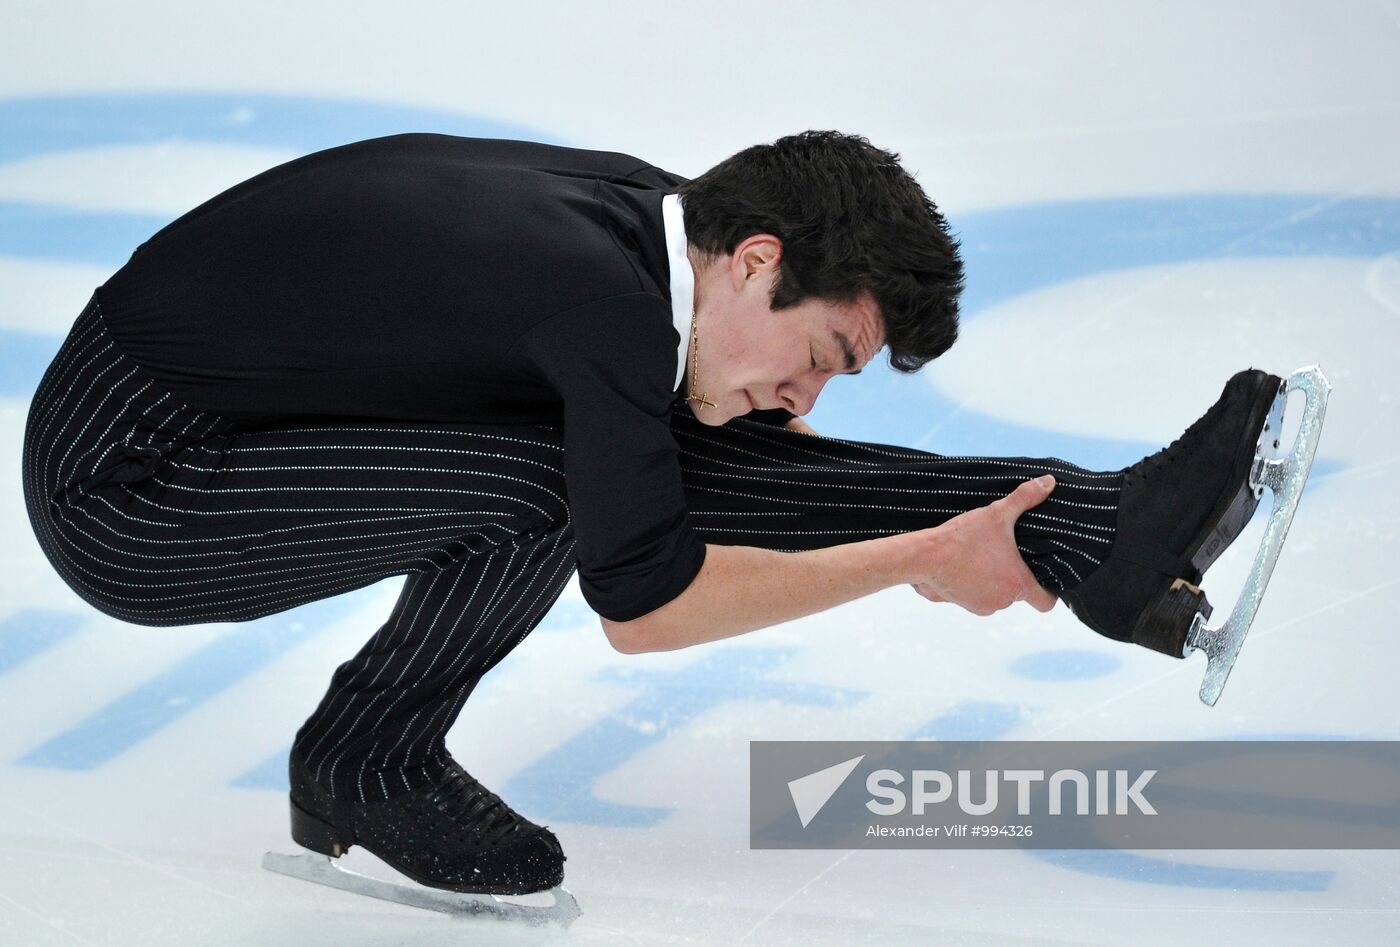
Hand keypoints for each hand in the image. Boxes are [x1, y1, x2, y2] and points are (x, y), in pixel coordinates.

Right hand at [909, 475, 1057, 616]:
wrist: (925, 556)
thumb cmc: (962, 538)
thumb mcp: (997, 513)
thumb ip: (1025, 498)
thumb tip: (1048, 481)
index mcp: (1017, 582)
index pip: (1045, 602)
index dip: (1048, 592)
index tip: (1043, 581)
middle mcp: (1003, 600)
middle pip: (1018, 593)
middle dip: (1012, 576)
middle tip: (1002, 555)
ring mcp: (983, 605)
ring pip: (996, 595)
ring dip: (993, 581)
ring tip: (981, 559)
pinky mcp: (965, 605)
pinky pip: (977, 598)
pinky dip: (974, 586)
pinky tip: (965, 568)